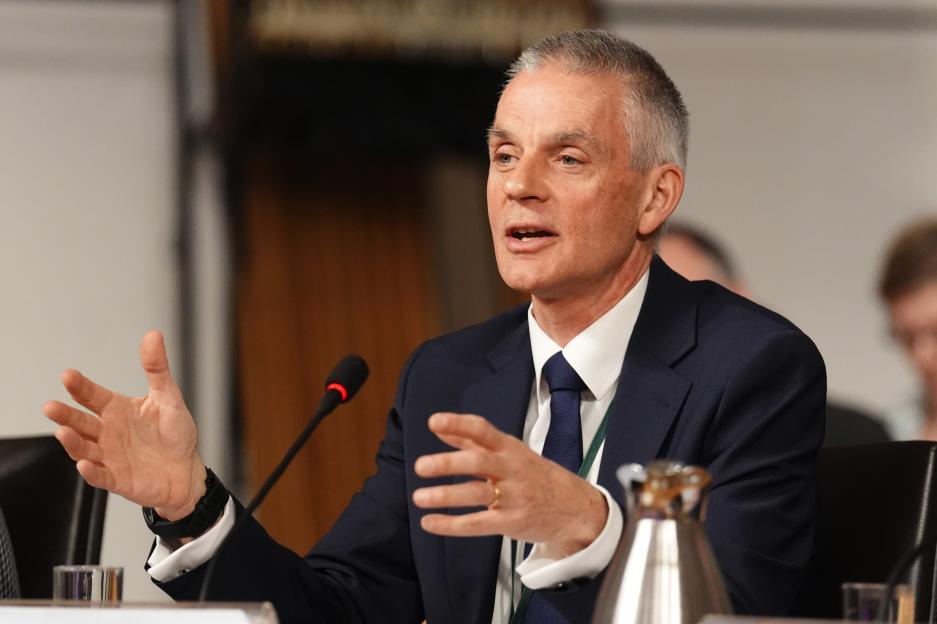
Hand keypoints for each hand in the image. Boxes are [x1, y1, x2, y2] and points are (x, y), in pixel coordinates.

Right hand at [43, 331, 205, 520]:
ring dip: (73, 441)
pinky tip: (84, 464)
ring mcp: (110, 456)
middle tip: (51, 406)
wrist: (187, 471)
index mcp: (118, 410)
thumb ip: (157, 369)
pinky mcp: (117, 479)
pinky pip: (100, 476)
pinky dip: (91, 471)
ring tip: (63, 432)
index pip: (92, 396)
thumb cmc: (176, 434)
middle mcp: (108, 432)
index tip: (68, 375)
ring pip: (84, 448)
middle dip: (65, 414)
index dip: (80, 387)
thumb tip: (153, 336)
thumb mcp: (169, 397)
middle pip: (81, 422)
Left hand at [412, 413, 607, 554]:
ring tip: (419, 497)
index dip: (458, 424)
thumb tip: (440, 427)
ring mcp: (513, 496)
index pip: (483, 430)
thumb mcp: (510, 452)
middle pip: (479, 461)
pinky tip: (429, 522)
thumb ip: (473, 440)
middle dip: (449, 463)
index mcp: (509, 448)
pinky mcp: (512, 522)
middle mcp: (511, 469)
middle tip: (421, 466)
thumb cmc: (536, 476)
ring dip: (446, 496)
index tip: (433, 422)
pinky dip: (451, 525)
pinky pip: (478, 524)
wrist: (576, 508)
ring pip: (477, 493)